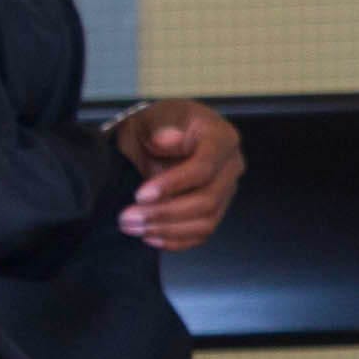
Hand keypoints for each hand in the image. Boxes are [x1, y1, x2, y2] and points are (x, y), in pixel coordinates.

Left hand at [110, 99, 244, 249]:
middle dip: (165, 213)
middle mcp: (231, 166)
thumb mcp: (152, 117)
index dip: (174, 184)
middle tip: (128, 217)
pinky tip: (150, 238)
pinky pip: (202, 233)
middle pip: (207, 199)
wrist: (157, 136)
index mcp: (221, 137)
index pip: (204, 167)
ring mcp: (226, 190)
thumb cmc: (157, 124)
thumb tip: (167, 139)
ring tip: (133, 228)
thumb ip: (159, 127)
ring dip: (167, 230)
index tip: (141, 195)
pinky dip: (177, 240)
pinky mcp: (217, 210)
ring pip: (206, 221)